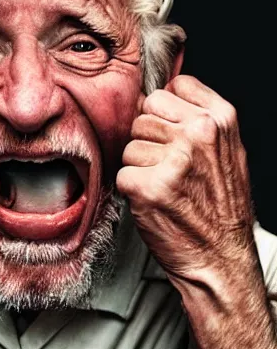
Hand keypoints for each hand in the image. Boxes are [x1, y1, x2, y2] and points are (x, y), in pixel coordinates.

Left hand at [116, 75, 252, 278]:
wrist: (222, 258)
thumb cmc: (219, 205)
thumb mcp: (226, 150)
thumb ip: (195, 117)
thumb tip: (151, 95)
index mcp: (220, 119)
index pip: (169, 89)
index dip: (165, 113)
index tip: (174, 135)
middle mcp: (198, 133)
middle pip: (143, 116)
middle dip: (150, 141)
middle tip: (171, 168)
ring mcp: (174, 160)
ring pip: (130, 145)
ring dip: (140, 166)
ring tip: (166, 186)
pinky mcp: (149, 187)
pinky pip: (122, 173)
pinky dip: (132, 189)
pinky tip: (155, 201)